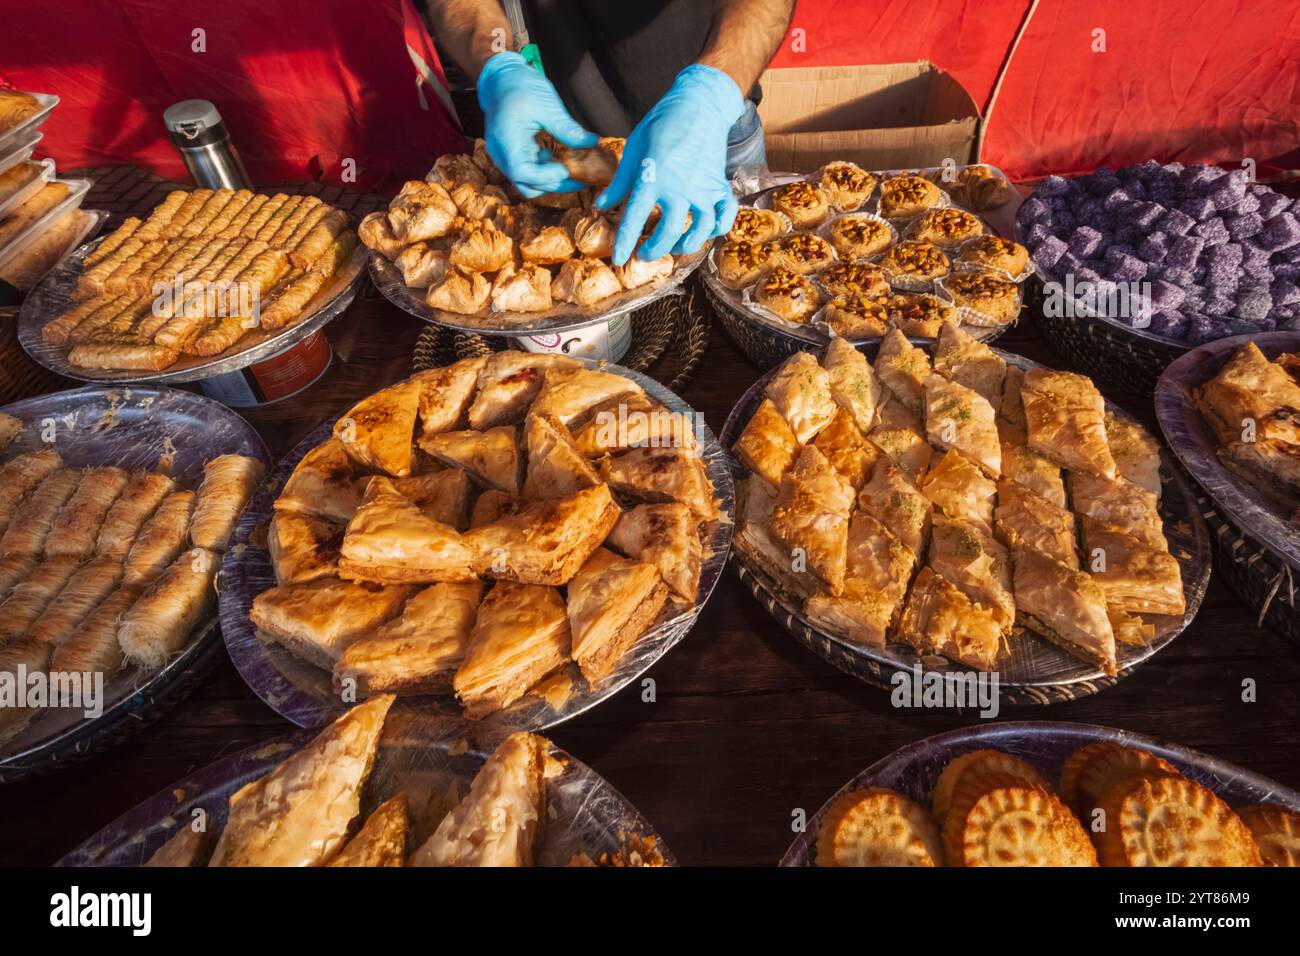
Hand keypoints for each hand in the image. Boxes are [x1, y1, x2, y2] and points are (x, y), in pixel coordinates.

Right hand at [476, 52, 597, 197]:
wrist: (502, 79)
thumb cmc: (521, 87)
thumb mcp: (547, 105)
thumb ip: (567, 128)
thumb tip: (592, 142)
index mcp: (506, 139)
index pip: (522, 172)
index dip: (546, 177)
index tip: (567, 170)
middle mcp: (501, 154)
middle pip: (527, 184)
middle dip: (555, 185)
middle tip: (582, 180)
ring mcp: (505, 157)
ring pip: (528, 183)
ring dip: (551, 181)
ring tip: (573, 172)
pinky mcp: (512, 156)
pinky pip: (529, 173)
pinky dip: (545, 172)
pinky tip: (561, 162)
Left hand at [596, 65, 743, 264]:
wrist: (698, 106)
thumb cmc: (660, 126)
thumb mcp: (633, 151)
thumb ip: (619, 183)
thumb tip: (600, 207)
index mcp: (652, 177)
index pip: (635, 218)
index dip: (624, 242)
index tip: (618, 259)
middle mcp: (679, 187)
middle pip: (669, 233)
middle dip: (654, 250)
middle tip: (644, 254)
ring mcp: (703, 188)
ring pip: (700, 231)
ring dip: (686, 246)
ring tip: (674, 247)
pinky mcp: (720, 185)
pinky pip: (724, 216)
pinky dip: (718, 229)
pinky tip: (706, 232)